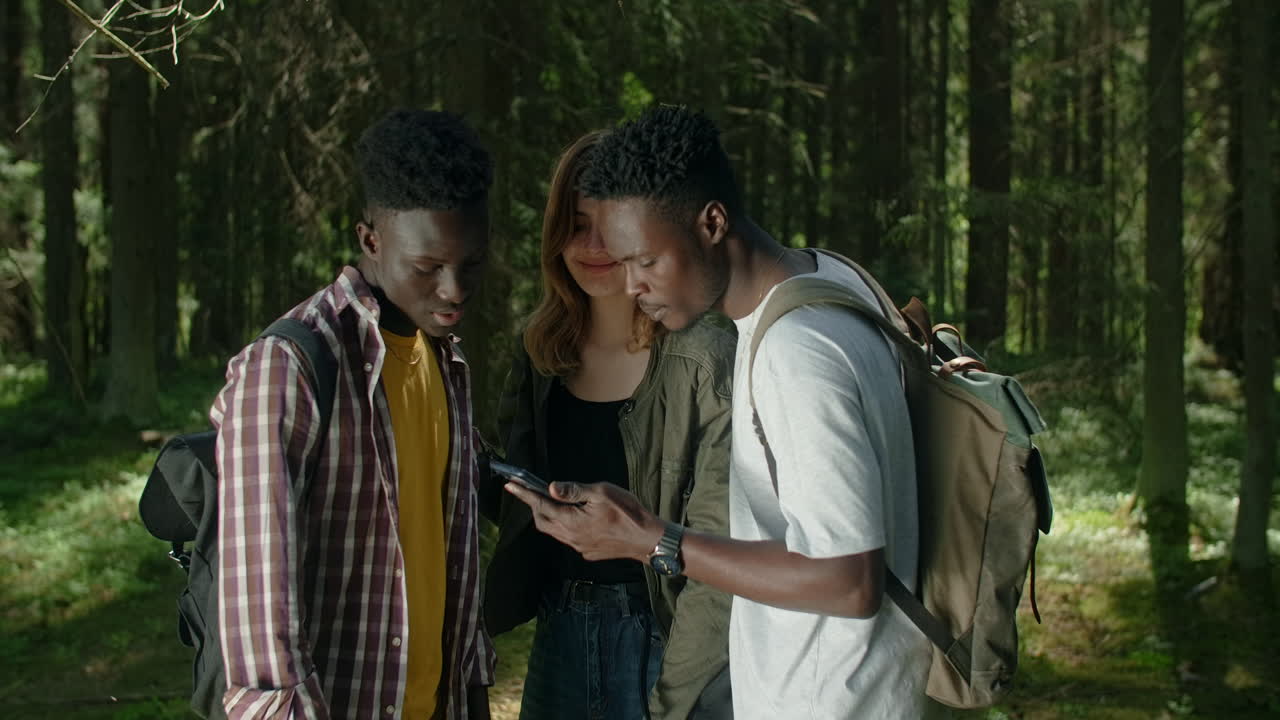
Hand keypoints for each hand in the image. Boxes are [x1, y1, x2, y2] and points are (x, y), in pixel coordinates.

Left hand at [504, 480, 663, 562]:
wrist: (647, 540)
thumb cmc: (627, 512)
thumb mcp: (602, 493)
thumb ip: (574, 491)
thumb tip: (550, 488)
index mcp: (571, 521)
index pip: (540, 505)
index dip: (524, 494)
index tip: (510, 485)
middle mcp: (570, 537)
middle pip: (542, 521)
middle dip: (534, 506)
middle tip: (531, 491)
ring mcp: (579, 547)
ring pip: (554, 532)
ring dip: (547, 517)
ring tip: (549, 502)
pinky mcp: (588, 552)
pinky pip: (567, 539)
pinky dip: (562, 526)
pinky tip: (572, 518)